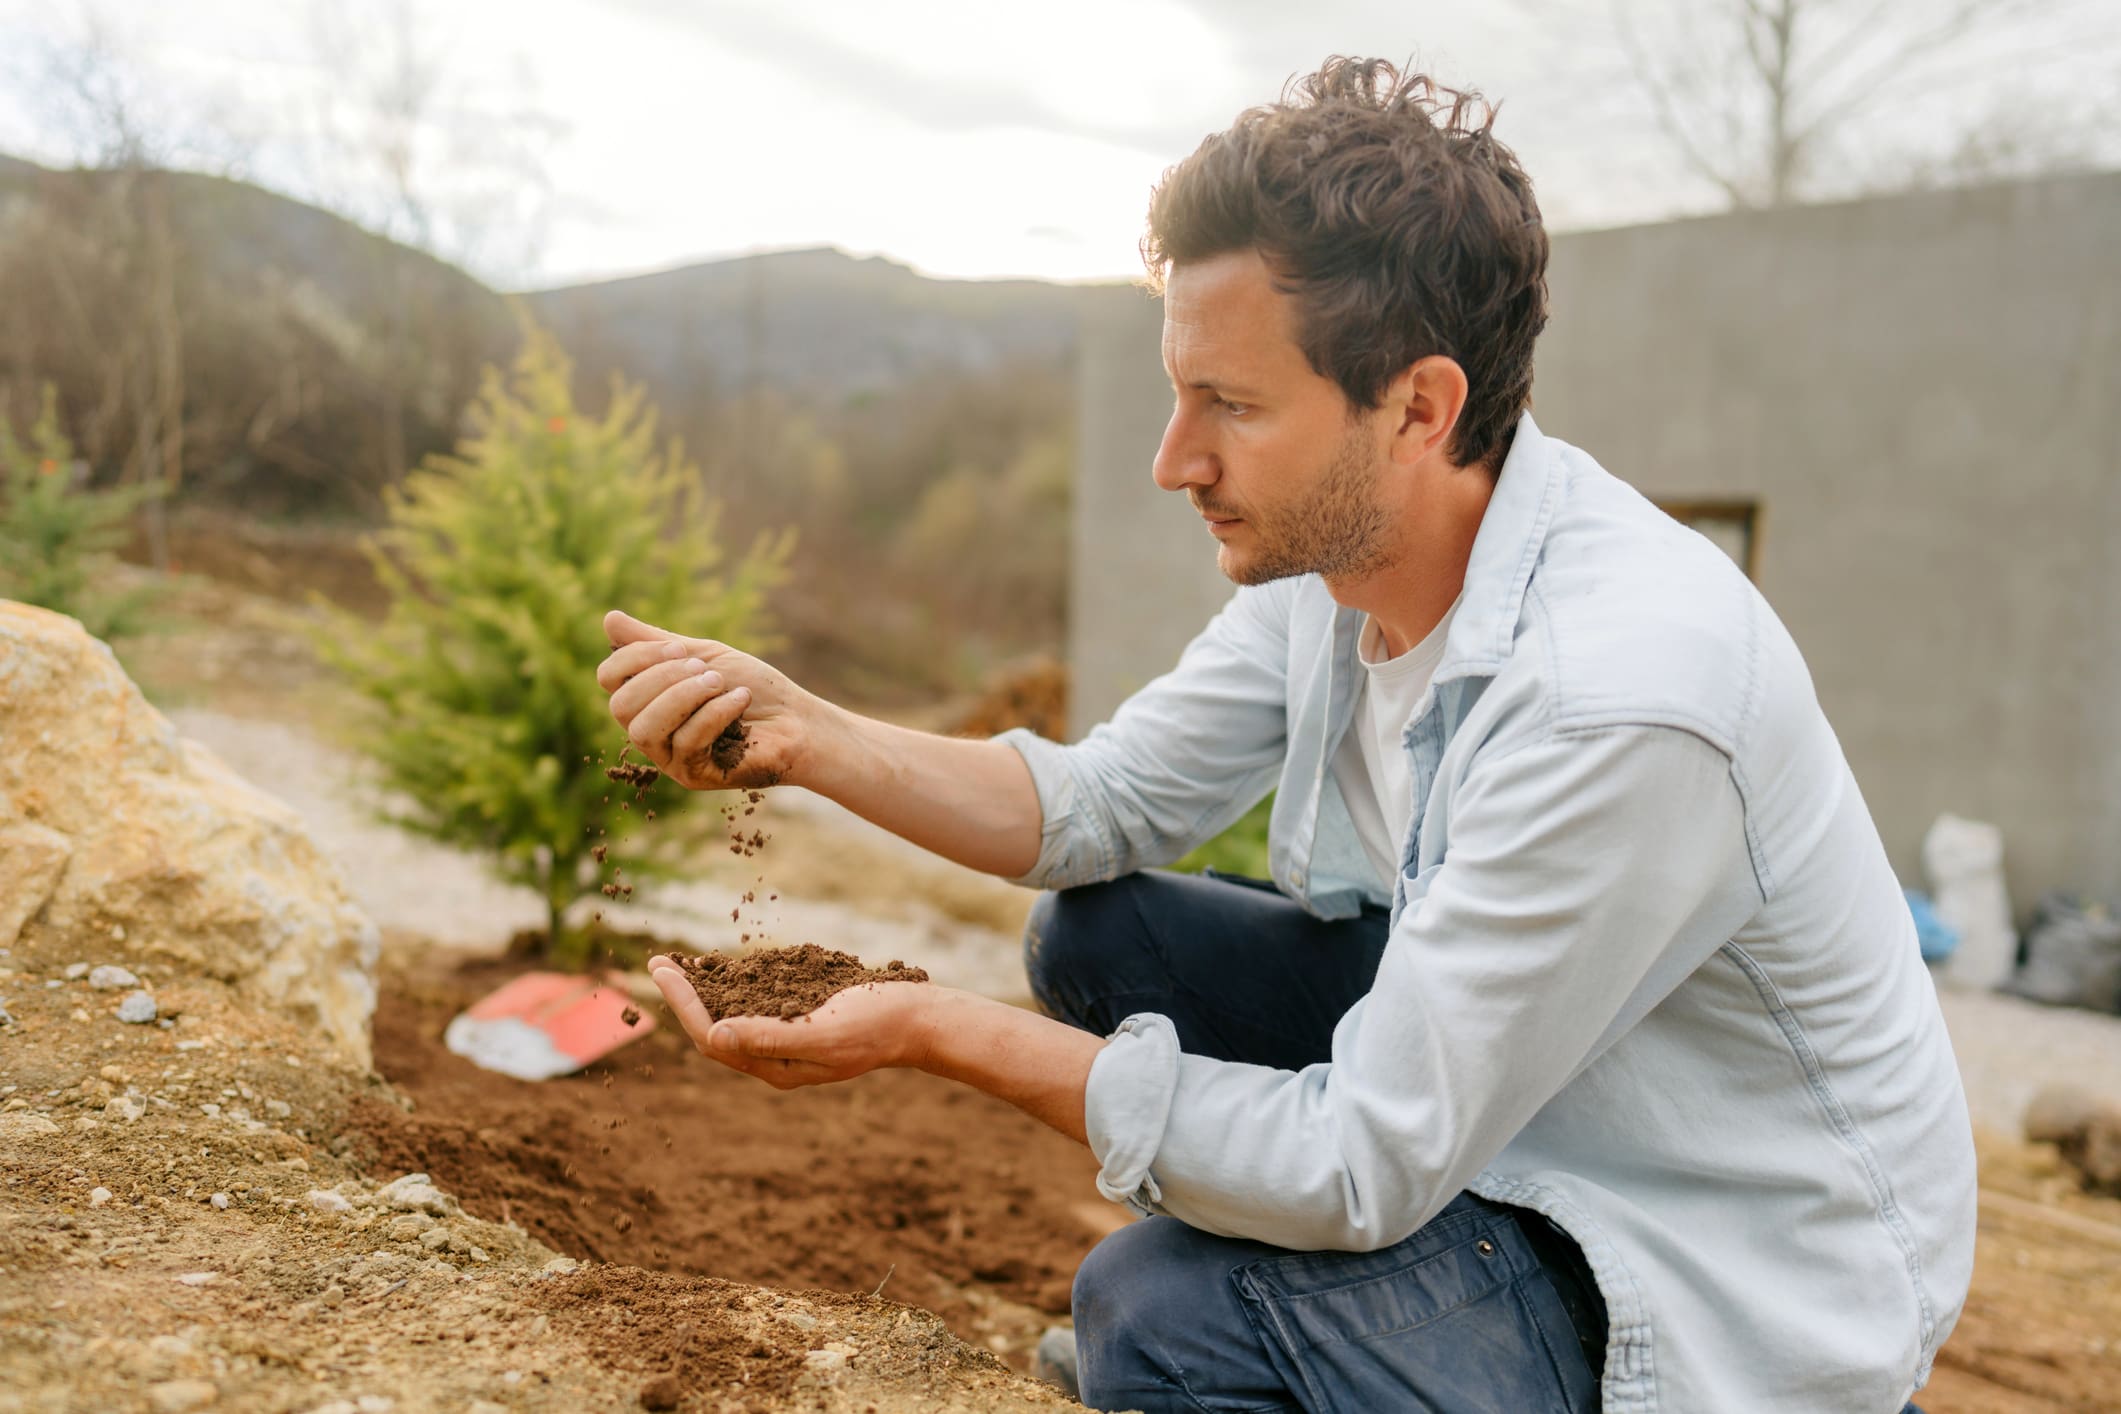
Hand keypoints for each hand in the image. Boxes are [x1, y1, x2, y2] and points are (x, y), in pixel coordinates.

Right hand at [596, 609, 819, 790]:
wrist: (798, 720)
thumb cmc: (753, 687)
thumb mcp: (703, 655)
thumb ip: (657, 642)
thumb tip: (608, 618)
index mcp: (647, 699)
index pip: (609, 678)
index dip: (636, 657)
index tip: (681, 649)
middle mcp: (651, 731)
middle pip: (620, 706)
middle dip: (662, 678)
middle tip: (704, 668)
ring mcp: (669, 758)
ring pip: (644, 730)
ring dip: (684, 696)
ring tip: (719, 683)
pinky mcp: (694, 776)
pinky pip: (686, 742)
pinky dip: (715, 713)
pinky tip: (739, 700)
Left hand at [646, 955, 942, 1088]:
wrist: (921, 1017)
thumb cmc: (878, 1023)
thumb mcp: (824, 1030)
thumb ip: (771, 1036)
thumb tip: (716, 1034)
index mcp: (777, 1067)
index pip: (713, 1038)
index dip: (684, 1004)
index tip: (665, 970)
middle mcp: (777, 1057)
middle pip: (715, 1029)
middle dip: (683, 996)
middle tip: (658, 962)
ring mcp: (790, 1039)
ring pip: (732, 1017)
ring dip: (703, 990)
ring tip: (678, 963)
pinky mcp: (802, 1019)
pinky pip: (755, 1005)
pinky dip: (733, 985)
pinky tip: (724, 966)